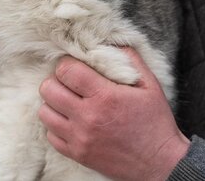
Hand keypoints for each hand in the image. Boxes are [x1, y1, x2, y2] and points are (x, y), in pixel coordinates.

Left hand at [39, 49, 188, 180]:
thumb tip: (114, 42)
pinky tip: (70, 121)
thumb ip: (132, 60)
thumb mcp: (150, 86)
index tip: (75, 65)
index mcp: (105, 96)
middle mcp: (88, 117)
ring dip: (54, 103)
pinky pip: (51, 136)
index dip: (67, 64)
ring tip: (68, 101)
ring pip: (45, 113)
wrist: (159, 162)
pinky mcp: (77, 154)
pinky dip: (56, 126)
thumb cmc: (156, 122)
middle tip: (69, 82)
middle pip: (49, 90)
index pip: (67, 71)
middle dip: (57, 80)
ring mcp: (80, 138)